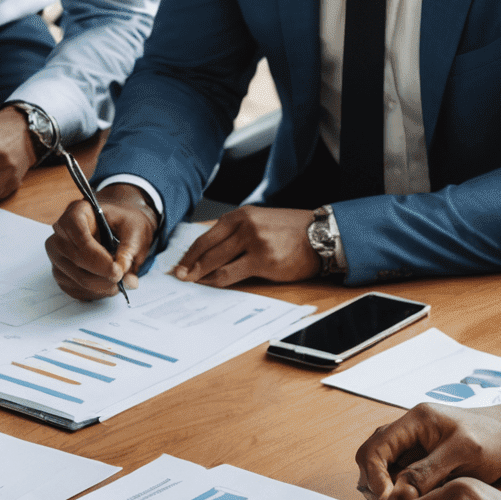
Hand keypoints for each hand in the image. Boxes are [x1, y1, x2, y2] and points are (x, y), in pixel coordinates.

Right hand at [46, 184, 158, 300]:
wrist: (121, 229)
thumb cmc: (126, 225)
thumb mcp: (135, 231)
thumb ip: (130, 253)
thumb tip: (127, 280)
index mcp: (77, 211)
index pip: (77, 233)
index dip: (97, 256)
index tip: (117, 270)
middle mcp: (61, 232)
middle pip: (75, 258)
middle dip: (101, 275)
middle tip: (123, 279)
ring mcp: (58, 253)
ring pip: (75, 277)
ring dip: (100, 286)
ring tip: (119, 282)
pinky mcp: (60, 272)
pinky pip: (74, 289)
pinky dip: (94, 292)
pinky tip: (108, 285)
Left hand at [172, 206, 318, 286]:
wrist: (321, 235)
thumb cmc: (292, 230)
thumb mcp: (261, 220)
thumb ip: (237, 230)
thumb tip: (211, 248)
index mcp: (242, 215)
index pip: (207, 234)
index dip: (190, 251)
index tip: (180, 261)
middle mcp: (245, 226)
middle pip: (207, 248)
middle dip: (189, 264)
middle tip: (178, 275)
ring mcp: (253, 243)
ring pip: (216, 262)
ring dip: (199, 274)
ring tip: (191, 282)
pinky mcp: (262, 260)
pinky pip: (231, 274)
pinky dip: (216, 281)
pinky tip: (210, 284)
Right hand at [354, 398, 500, 499]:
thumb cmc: (490, 439)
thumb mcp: (463, 454)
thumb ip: (428, 471)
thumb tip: (398, 493)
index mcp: (414, 421)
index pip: (374, 449)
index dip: (374, 477)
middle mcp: (404, 431)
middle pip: (369, 460)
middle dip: (376, 487)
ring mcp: (408, 445)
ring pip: (378, 472)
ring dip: (385, 492)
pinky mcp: (415, 459)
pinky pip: (394, 477)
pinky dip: (397, 493)